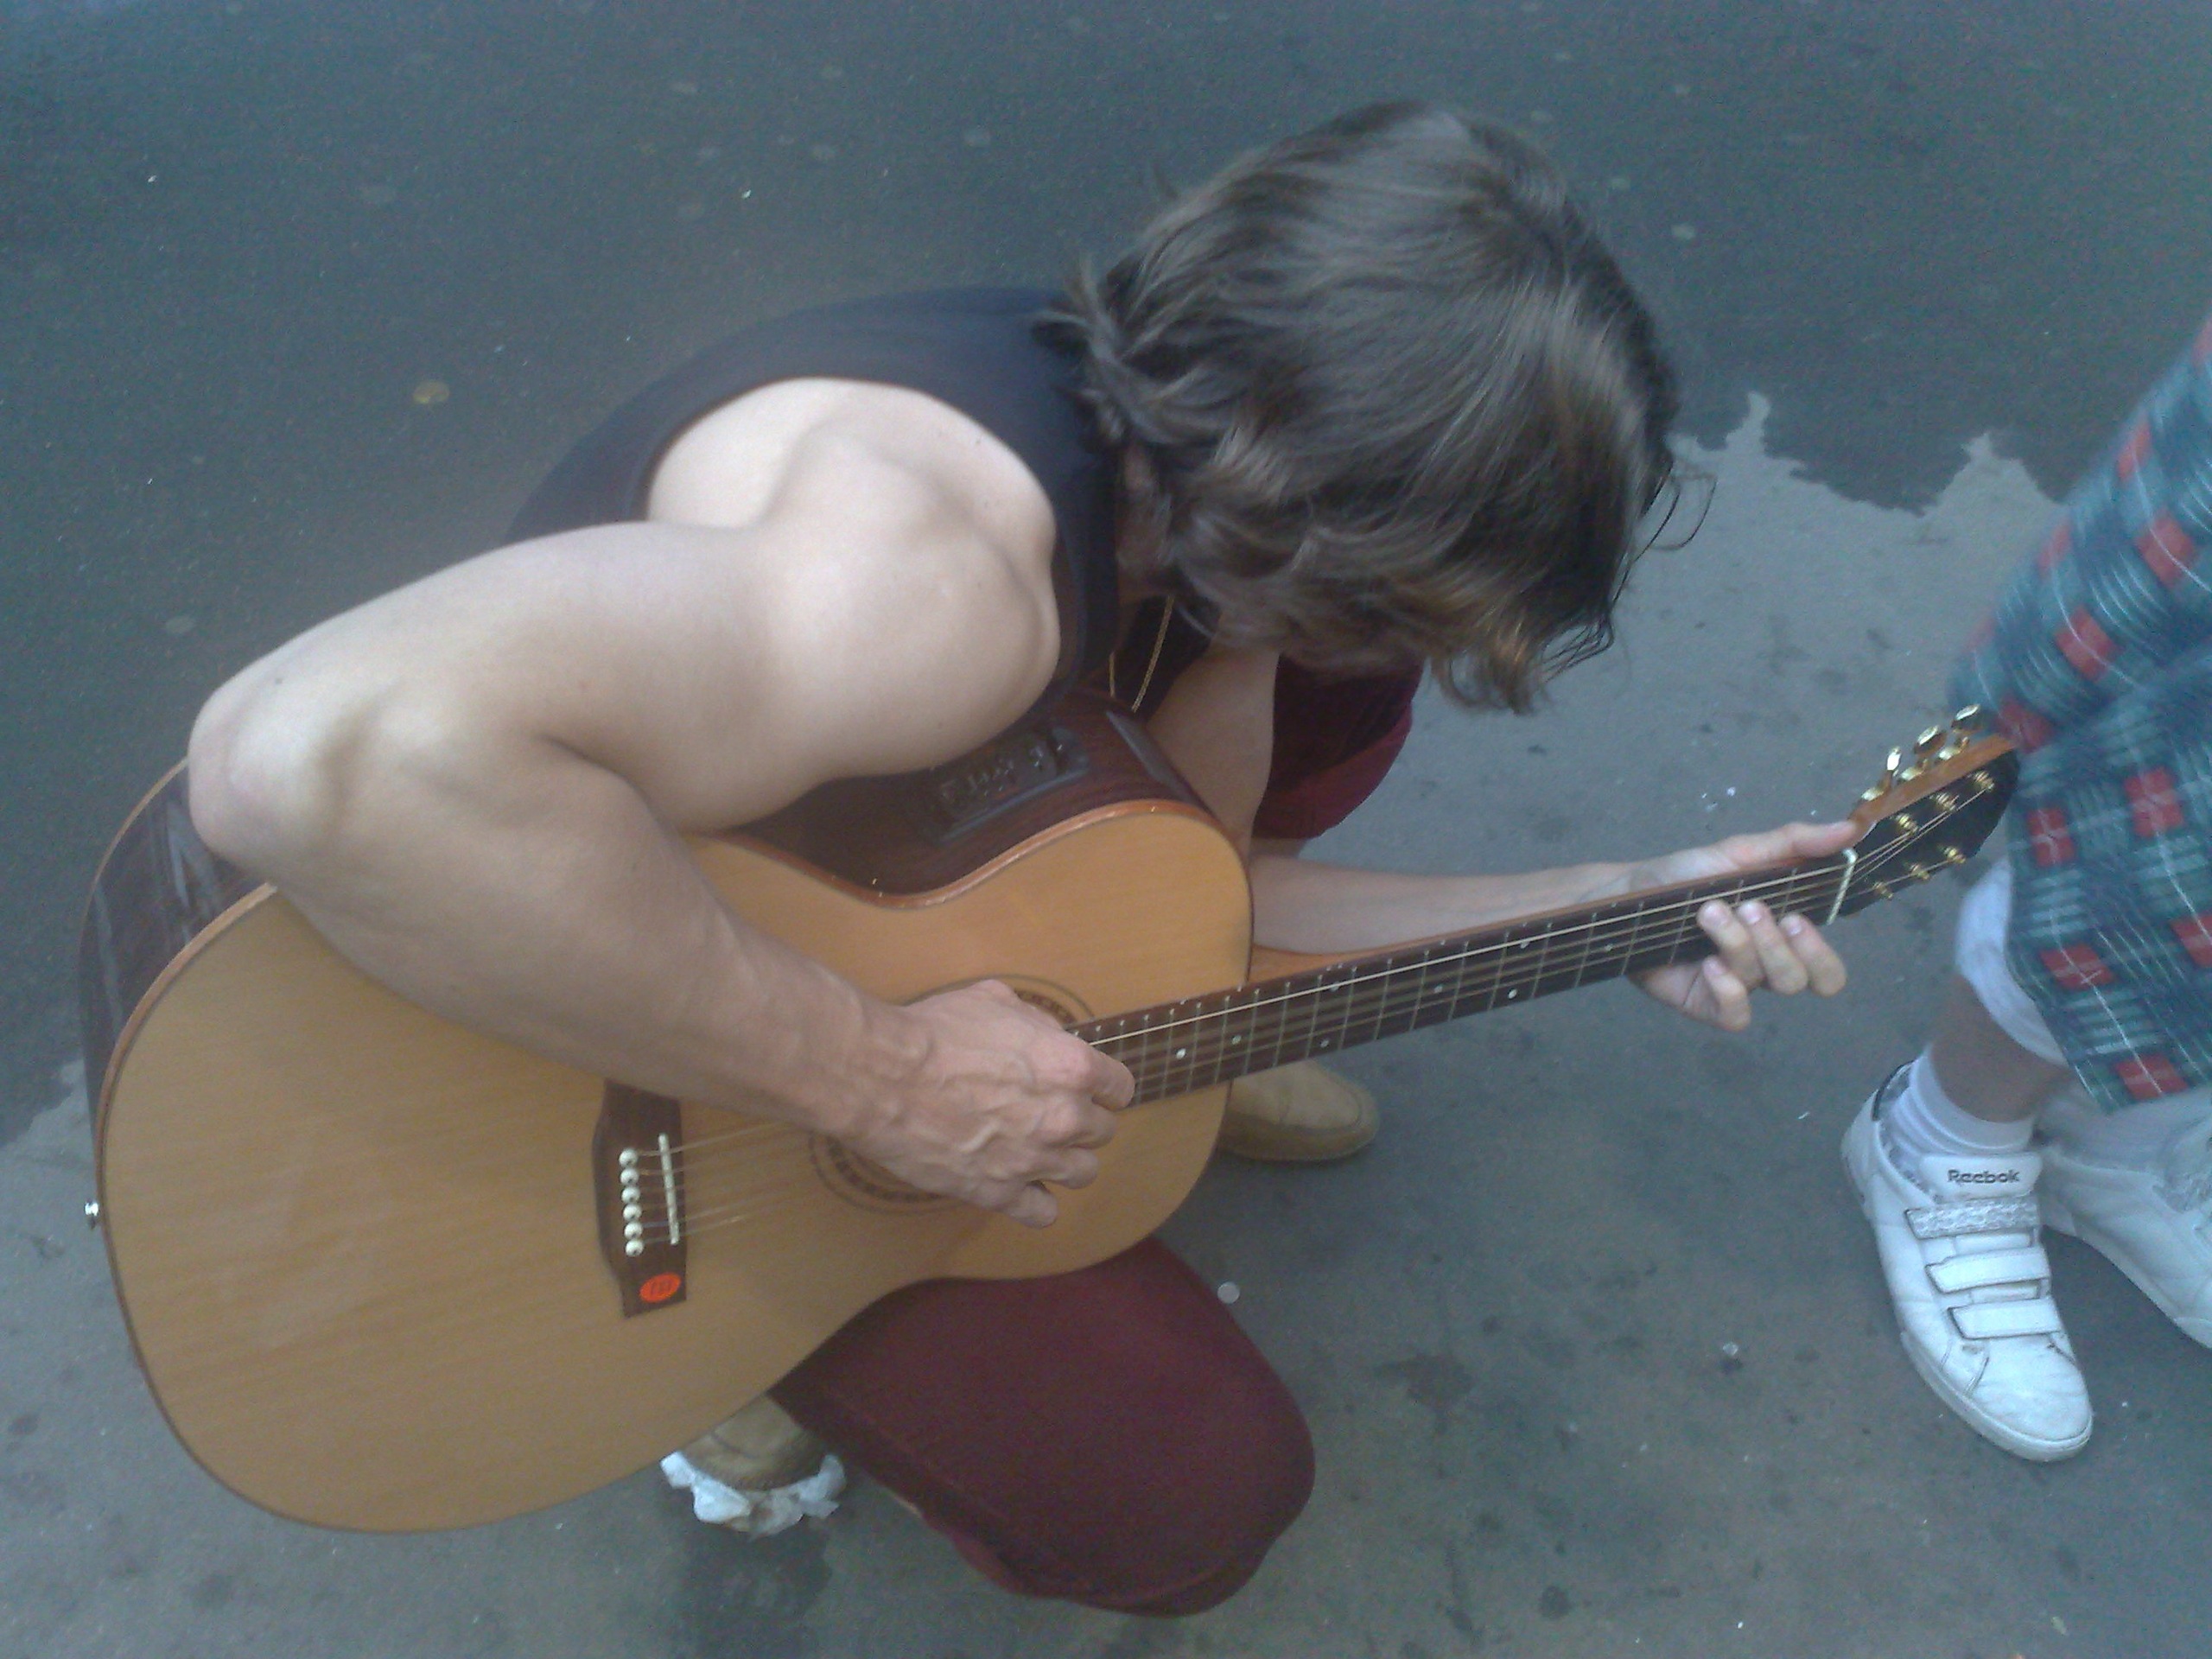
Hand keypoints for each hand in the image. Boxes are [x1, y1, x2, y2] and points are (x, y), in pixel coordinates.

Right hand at [836, 980, 1132, 1226]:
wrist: (884, 1077)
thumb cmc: (935, 1033)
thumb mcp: (995, 1001)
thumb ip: (1035, 1023)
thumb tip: (1048, 1036)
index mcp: (1071, 1066)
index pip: (1120, 1088)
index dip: (1105, 1086)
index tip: (1091, 1088)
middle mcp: (1063, 1117)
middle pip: (1103, 1131)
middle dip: (1083, 1121)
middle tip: (1052, 1113)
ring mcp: (1034, 1160)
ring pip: (1084, 1174)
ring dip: (1068, 1161)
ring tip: (1042, 1150)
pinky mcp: (998, 1193)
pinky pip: (1043, 1214)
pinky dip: (1037, 1202)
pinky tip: (1022, 1187)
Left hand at [1623, 820, 1858, 1031]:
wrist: (1627, 893)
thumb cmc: (1685, 877)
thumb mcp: (1739, 852)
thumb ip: (1794, 843)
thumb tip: (1851, 829)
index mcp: (1781, 935)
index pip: (1826, 967)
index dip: (1820, 952)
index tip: (1795, 917)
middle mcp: (1764, 966)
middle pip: (1802, 979)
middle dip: (1782, 946)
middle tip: (1752, 910)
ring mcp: (1735, 987)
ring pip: (1764, 983)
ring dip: (1740, 944)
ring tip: (1708, 913)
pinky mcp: (1704, 1003)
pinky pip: (1735, 1016)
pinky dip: (1729, 991)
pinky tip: (1708, 963)